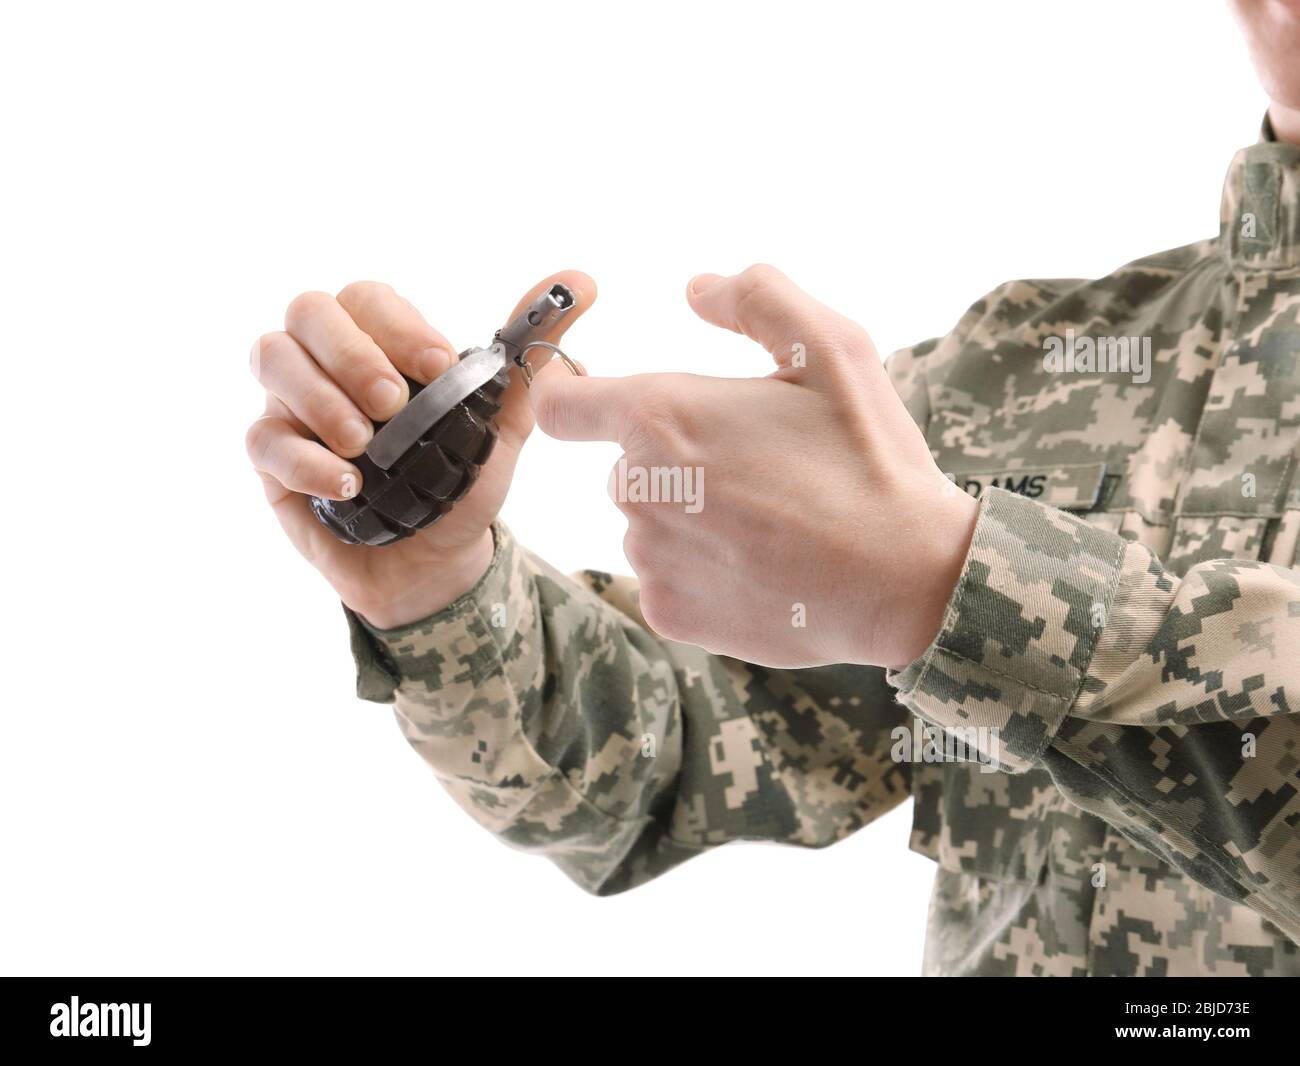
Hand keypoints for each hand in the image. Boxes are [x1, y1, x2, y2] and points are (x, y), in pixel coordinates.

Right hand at [246, 272, 595, 628]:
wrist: (436, 560)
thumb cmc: (459, 481)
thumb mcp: (502, 425)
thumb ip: (531, 360)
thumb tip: (582, 282)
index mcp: (378, 339)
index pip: (368, 297)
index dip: (399, 324)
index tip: (441, 366)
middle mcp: (325, 359)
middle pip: (307, 311)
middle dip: (351, 352)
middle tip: (393, 403)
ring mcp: (291, 405)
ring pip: (272, 360)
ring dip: (321, 397)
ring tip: (367, 444)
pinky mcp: (272, 460)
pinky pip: (263, 441)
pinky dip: (304, 458)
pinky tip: (347, 485)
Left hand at [529, 265, 976, 669]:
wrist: (905, 581)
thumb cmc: (869, 460)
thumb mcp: (831, 348)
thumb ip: (757, 299)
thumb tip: (697, 288)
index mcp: (661, 415)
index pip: (561, 404)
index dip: (574, 397)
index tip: (596, 402)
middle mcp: (637, 488)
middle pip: (627, 466)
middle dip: (676, 461)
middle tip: (758, 470)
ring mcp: (649, 557)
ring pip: (650, 525)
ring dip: (691, 519)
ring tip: (770, 523)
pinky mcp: (668, 612)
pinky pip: (667, 579)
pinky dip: (703, 573)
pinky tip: (763, 568)